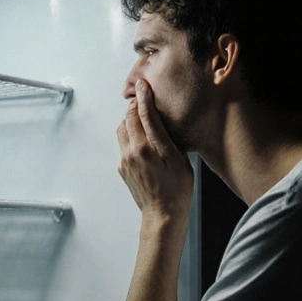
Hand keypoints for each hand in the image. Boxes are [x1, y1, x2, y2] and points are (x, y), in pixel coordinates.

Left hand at [116, 80, 193, 225]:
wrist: (162, 215)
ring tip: (143, 119)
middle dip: (135, 106)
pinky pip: (122, 144)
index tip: (143, 85)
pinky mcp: (122, 168)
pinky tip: (142, 140)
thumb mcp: (179, 161)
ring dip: (130, 120)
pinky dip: (130, 135)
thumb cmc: (177, 191)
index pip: (143, 114)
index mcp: (148, 148)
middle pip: (128, 118)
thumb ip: (166, 138)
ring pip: (122, 129)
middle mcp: (132, 151)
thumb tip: (160, 120)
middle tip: (145, 99)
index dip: (143, 97)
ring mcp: (125, 160)